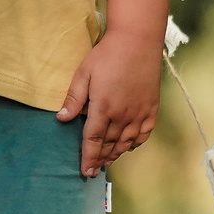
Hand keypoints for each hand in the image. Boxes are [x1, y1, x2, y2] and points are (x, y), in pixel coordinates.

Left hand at [56, 26, 160, 178]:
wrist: (137, 42)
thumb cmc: (106, 55)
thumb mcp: (83, 74)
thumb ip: (74, 99)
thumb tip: (61, 119)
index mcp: (103, 108)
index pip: (93, 140)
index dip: (88, 157)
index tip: (85, 171)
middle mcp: (123, 115)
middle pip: (110, 144)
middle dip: (100, 159)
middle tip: (92, 171)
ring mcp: (139, 113)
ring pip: (127, 142)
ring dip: (116, 154)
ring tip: (107, 162)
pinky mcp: (151, 109)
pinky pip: (144, 133)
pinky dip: (136, 143)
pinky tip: (129, 146)